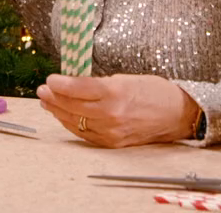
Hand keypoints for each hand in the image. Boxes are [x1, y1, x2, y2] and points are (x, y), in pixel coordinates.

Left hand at [37, 73, 200, 147]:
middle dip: (53, 97)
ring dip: (58, 111)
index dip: (59, 84)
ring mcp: (111, 131)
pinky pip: (85, 134)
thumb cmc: (153, 91)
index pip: (77, 88)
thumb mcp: (124, 78)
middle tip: (43, 90)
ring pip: (74, 121)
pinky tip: (64, 116)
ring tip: (47, 102)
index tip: (50, 79)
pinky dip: (71, 124)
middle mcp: (111, 114)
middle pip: (72, 106)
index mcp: (115, 93)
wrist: (177, 114)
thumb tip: (72, 82)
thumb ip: (97, 83)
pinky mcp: (113, 143)